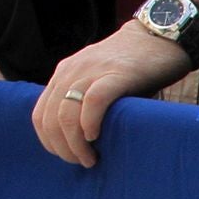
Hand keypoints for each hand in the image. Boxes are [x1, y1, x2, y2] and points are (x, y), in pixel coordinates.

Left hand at [32, 21, 196, 167]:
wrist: (158, 36)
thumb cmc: (132, 68)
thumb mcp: (98, 81)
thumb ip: (84, 102)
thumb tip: (80, 142)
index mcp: (64, 73)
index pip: (40, 114)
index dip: (49, 142)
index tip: (67, 156)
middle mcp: (72, 70)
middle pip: (51, 118)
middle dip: (62, 148)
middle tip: (81, 162)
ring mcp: (93, 70)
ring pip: (67, 113)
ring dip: (75, 143)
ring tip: (90, 158)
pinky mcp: (116, 74)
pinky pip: (93, 101)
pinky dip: (89, 123)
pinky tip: (95, 137)